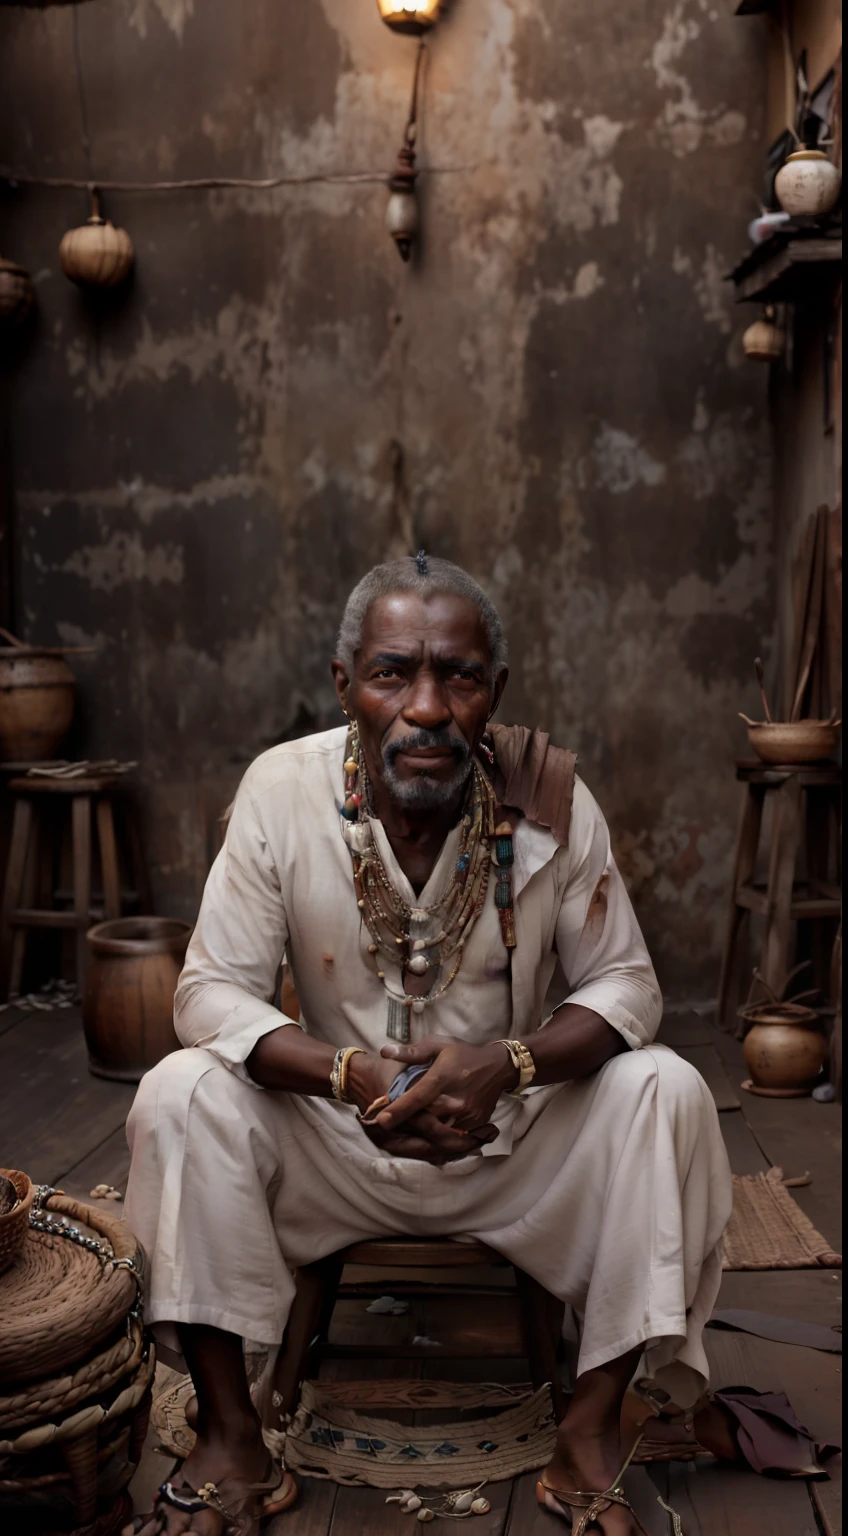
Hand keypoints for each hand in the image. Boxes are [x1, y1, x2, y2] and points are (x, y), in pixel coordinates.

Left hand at [373, 1034, 516, 1136]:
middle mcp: (455, 1098)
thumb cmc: (463, 1054)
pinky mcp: (475, 1123)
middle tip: (393, 1122)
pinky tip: (433, 1126)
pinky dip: (440, 1132)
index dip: (398, 1110)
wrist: (498, 1067)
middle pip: (425, 1118)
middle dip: (409, 1121)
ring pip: (438, 1129)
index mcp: (442, 1077)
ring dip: (424, 1128)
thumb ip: (410, 1052)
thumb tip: (384, 1051)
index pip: (417, 1097)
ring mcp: (467, 1113)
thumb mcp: (438, 1045)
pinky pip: (452, 1133)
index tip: (381, 1121)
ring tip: (412, 1126)